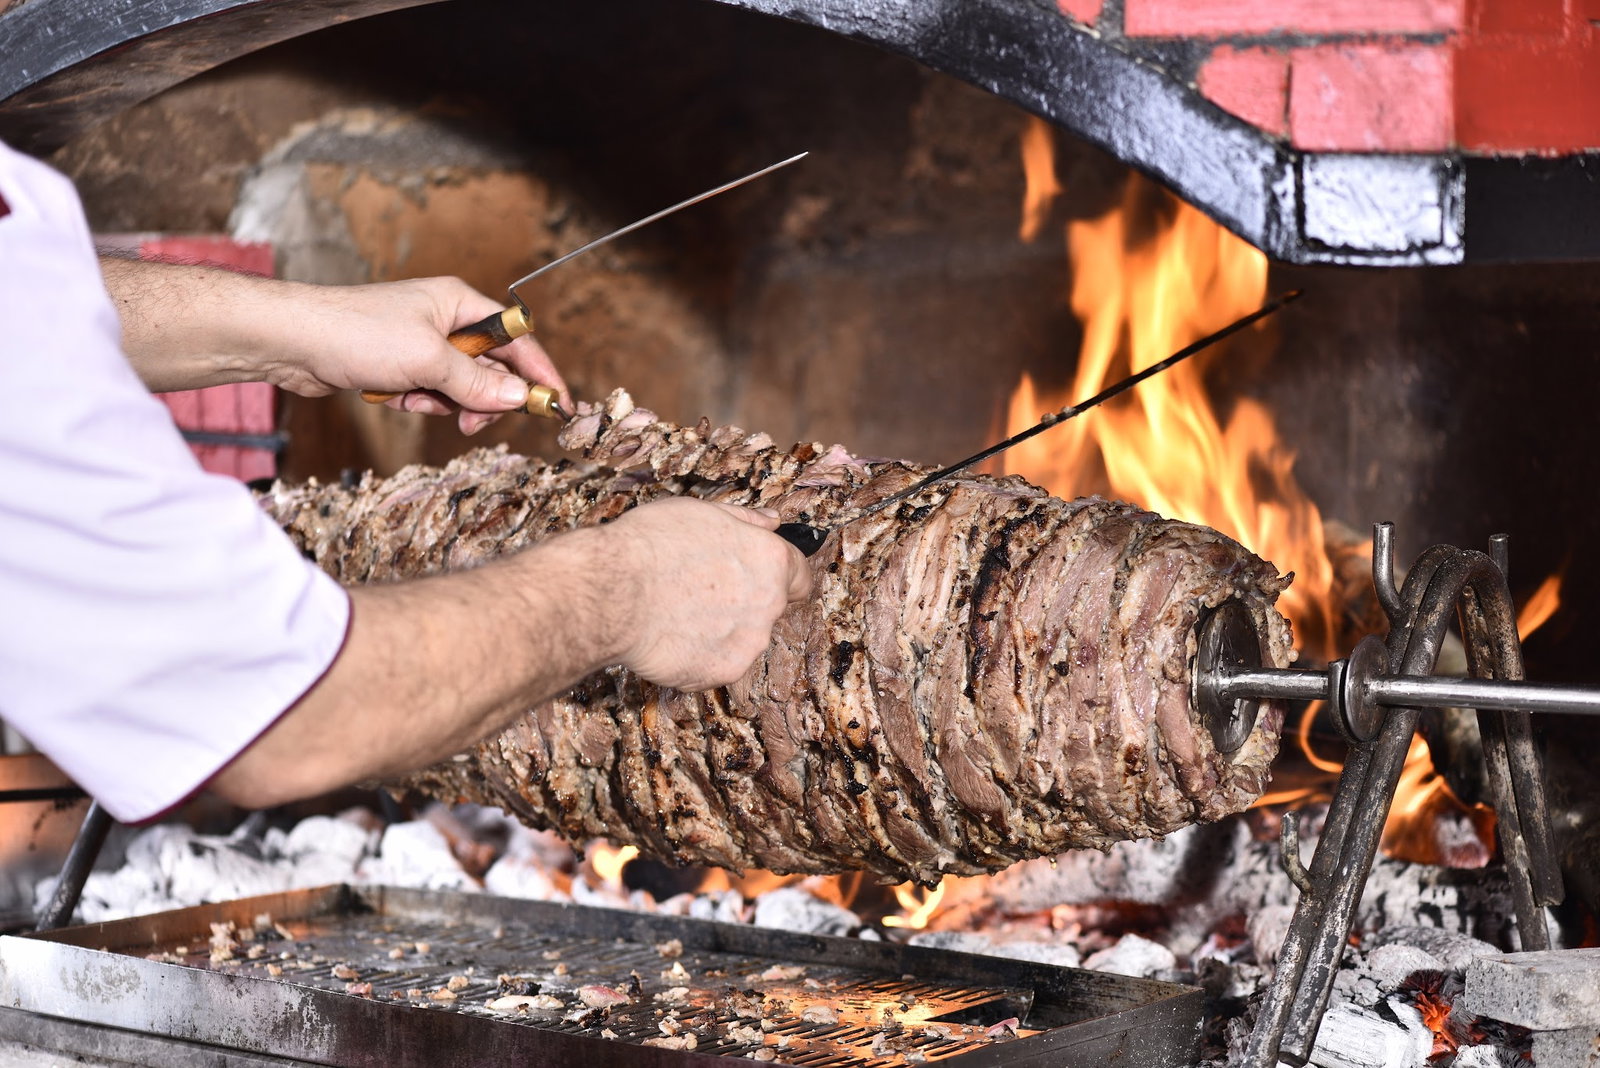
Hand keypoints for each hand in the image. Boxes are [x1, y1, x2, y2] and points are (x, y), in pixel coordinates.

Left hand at [267, 276, 570, 434]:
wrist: (292, 341)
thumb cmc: (358, 333)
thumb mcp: (428, 360)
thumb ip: (477, 383)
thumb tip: (520, 398)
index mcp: (460, 303)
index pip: (517, 338)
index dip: (539, 372)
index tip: (557, 404)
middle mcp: (445, 320)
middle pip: (490, 368)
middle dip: (481, 398)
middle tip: (471, 421)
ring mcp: (421, 344)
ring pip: (459, 387)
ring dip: (442, 403)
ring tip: (414, 400)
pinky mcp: (399, 365)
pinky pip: (429, 393)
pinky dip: (416, 402)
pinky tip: (392, 397)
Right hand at [601, 498, 812, 690]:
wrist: (613, 593)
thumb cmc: (651, 546)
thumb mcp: (702, 512)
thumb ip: (746, 521)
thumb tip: (772, 522)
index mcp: (771, 561)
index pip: (801, 576)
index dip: (782, 576)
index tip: (764, 577)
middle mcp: (769, 605)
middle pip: (768, 607)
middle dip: (742, 602)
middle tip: (698, 591)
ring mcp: (747, 644)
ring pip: (742, 638)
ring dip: (719, 630)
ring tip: (676, 613)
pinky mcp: (720, 673)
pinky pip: (714, 664)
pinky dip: (696, 655)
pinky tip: (669, 636)